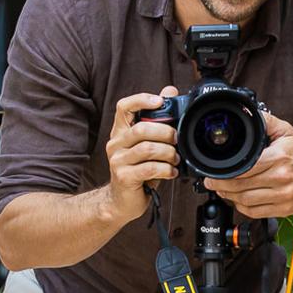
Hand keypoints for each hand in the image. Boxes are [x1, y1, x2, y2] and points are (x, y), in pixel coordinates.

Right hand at [103, 86, 180, 223]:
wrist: (120, 201)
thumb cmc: (137, 170)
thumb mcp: (147, 145)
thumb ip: (157, 120)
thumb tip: (170, 91)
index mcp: (121, 132)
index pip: (124, 107)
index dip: (141, 99)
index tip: (160, 101)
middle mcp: (116, 144)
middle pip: (141, 128)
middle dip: (165, 133)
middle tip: (176, 140)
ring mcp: (118, 161)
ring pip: (148, 149)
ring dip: (168, 153)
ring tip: (175, 159)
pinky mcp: (124, 177)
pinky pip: (150, 168)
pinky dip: (166, 170)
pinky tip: (171, 172)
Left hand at [205, 112, 292, 218]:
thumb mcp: (288, 132)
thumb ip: (268, 122)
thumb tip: (251, 112)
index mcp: (279, 157)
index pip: (245, 168)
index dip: (226, 172)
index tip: (215, 172)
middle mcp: (281, 178)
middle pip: (242, 186)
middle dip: (222, 186)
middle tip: (212, 183)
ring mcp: (282, 196)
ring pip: (246, 200)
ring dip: (229, 197)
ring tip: (222, 191)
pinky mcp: (283, 209)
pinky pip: (255, 212)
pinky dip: (242, 207)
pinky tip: (238, 200)